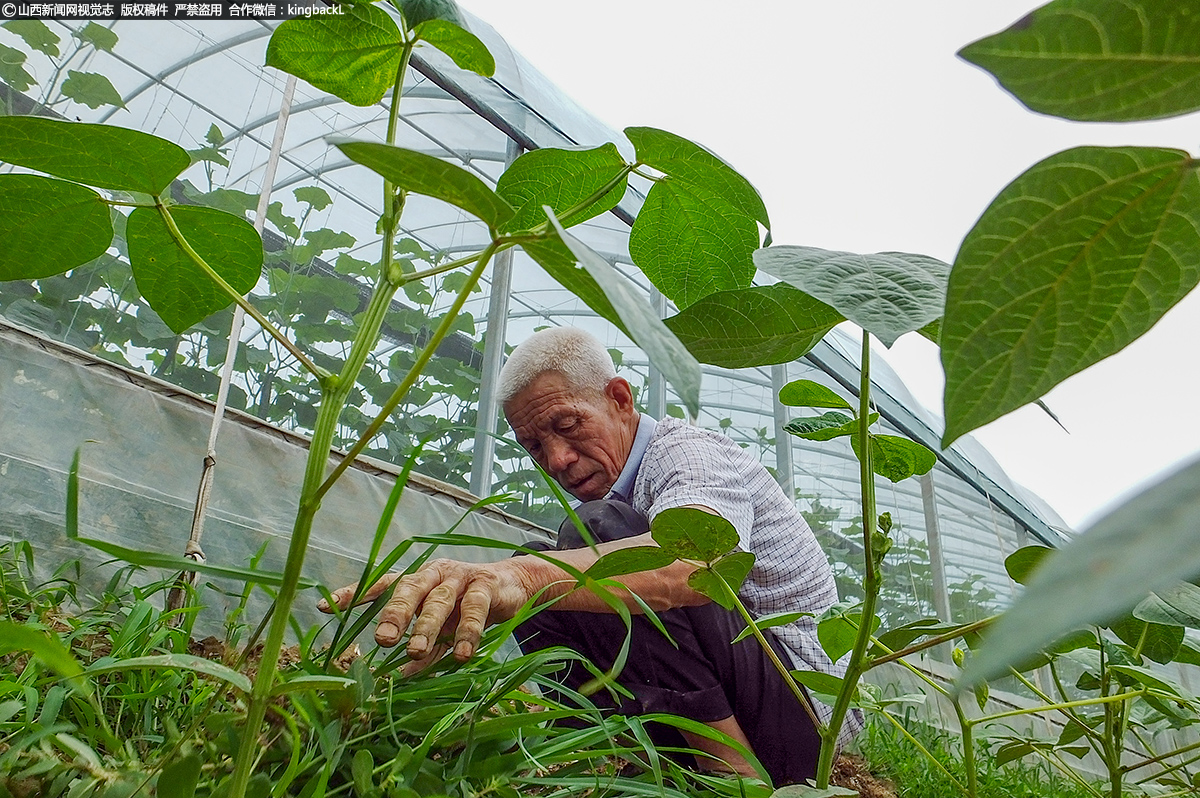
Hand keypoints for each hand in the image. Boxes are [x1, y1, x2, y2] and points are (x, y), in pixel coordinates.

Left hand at [317, 558, 532, 661]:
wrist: (512, 586)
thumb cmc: (466, 608)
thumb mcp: (440, 629)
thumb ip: (422, 649)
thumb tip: (398, 678)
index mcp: (416, 581)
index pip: (381, 585)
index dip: (353, 594)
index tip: (326, 607)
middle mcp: (433, 573)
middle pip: (408, 588)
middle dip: (394, 613)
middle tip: (382, 638)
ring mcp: (459, 576)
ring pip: (439, 599)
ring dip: (426, 625)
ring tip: (415, 650)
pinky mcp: (485, 584)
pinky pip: (474, 608)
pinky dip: (467, 631)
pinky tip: (461, 653)